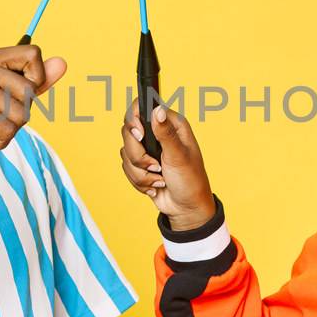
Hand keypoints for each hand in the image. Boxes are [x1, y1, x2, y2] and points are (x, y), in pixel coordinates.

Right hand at [120, 101, 213, 229]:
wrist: (186, 208)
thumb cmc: (191, 181)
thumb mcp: (179, 157)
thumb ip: (166, 133)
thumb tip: (157, 110)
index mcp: (171, 125)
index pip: (142, 108)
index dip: (135, 119)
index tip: (139, 134)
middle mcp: (157, 133)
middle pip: (128, 132)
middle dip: (139, 156)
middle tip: (156, 166)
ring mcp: (147, 149)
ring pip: (125, 153)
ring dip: (141, 173)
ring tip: (160, 179)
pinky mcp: (140, 164)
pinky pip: (126, 167)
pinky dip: (140, 181)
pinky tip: (156, 185)